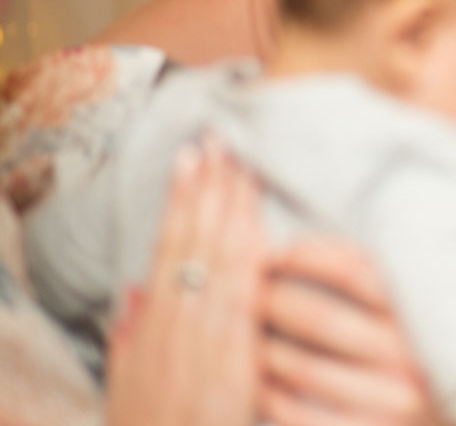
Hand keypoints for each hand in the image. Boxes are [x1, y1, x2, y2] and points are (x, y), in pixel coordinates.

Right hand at [107, 136, 262, 425]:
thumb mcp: (127, 389)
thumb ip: (130, 339)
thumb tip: (138, 290)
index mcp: (148, 330)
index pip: (168, 248)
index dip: (180, 201)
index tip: (191, 157)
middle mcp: (172, 328)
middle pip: (194, 242)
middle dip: (209, 187)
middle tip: (222, 137)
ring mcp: (204, 345)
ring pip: (219, 261)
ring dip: (231, 208)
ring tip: (242, 162)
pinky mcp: (234, 365)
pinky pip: (244, 301)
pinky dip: (249, 259)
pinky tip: (258, 225)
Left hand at [261, 240, 437, 425]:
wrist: (439, 413)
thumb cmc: (402, 348)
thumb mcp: (398, 304)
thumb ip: (358, 272)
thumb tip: (288, 247)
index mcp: (420, 312)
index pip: (353, 271)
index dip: (305, 258)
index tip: (274, 256)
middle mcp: (413, 356)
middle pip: (321, 318)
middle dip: (273, 303)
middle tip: (250, 298)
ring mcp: (396, 402)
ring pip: (303, 368)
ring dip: (263, 351)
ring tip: (252, 341)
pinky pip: (299, 417)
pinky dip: (269, 398)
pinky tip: (262, 386)